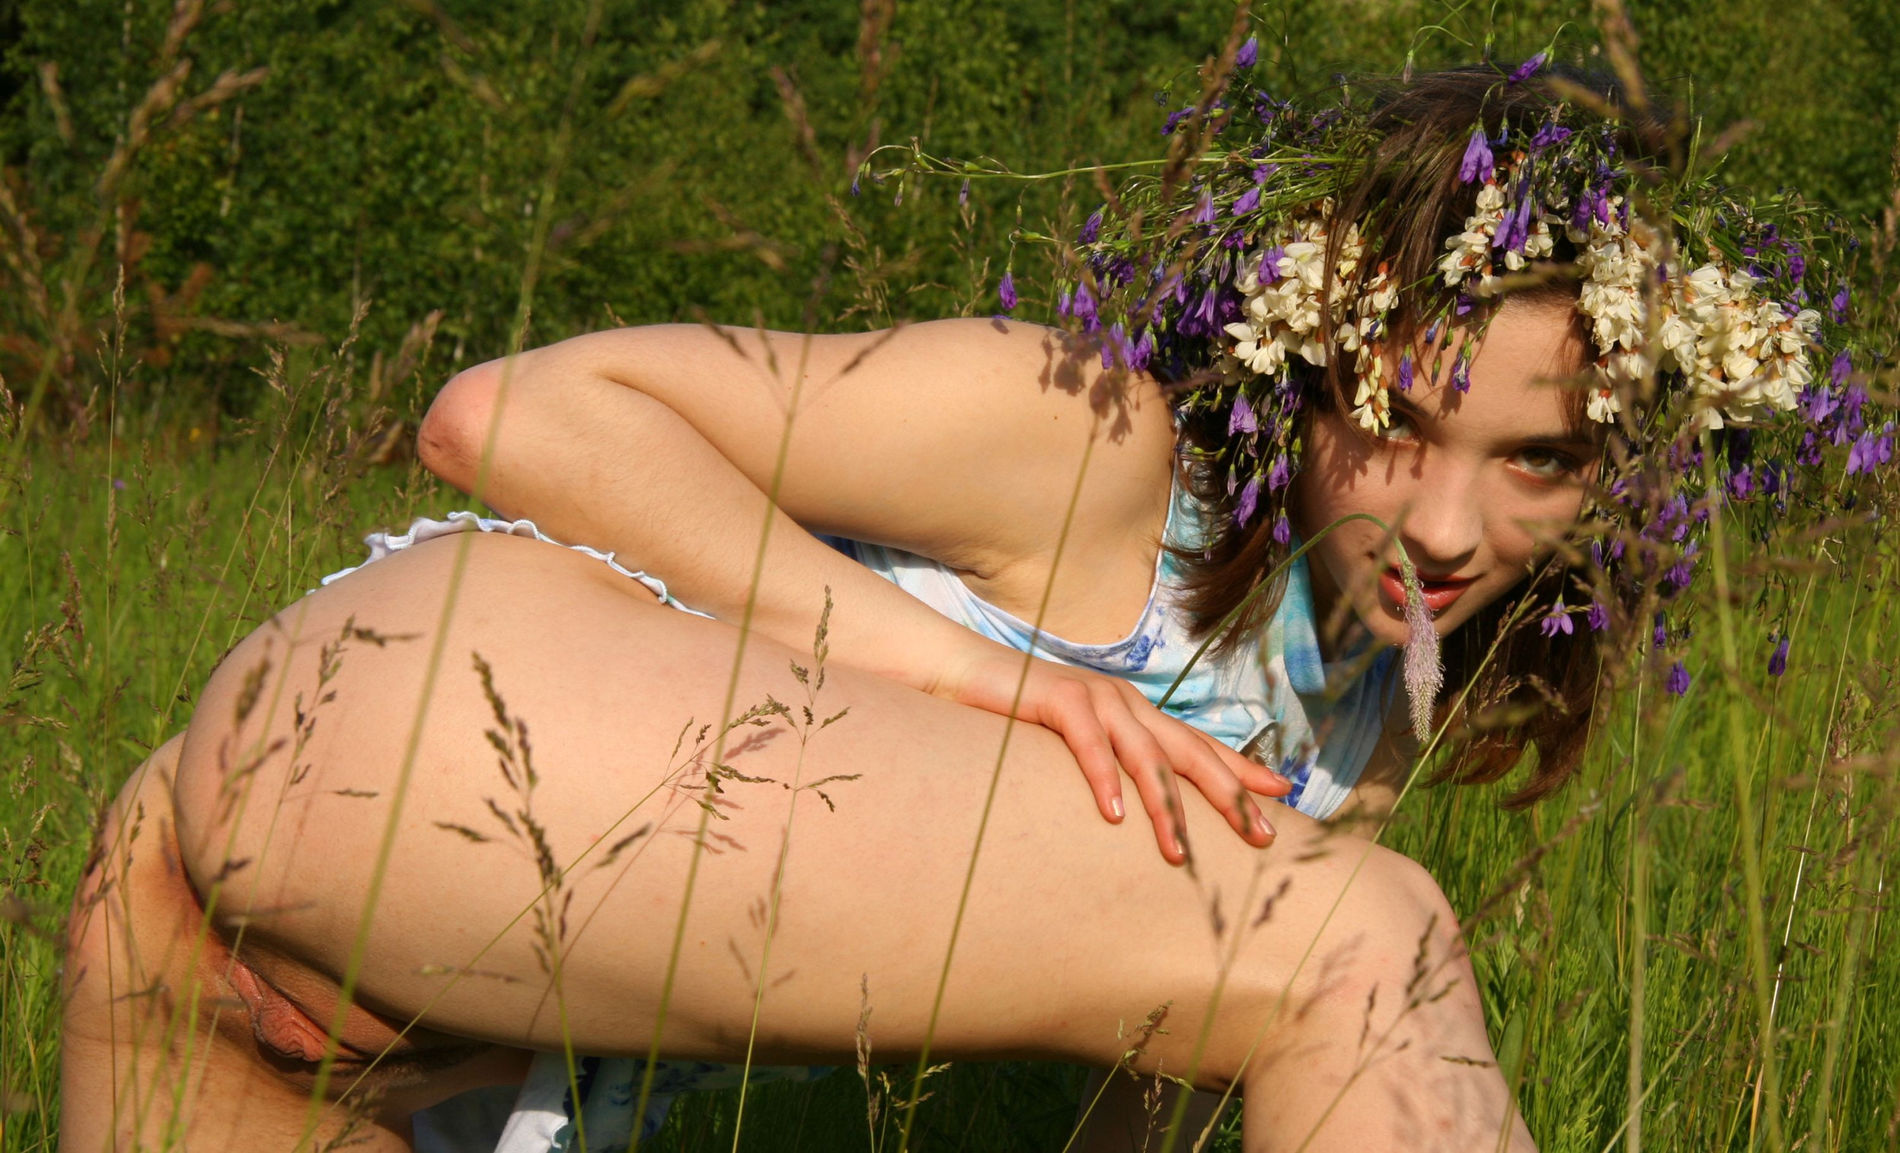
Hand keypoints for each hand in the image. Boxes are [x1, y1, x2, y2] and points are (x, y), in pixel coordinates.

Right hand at [937, 649, 1291, 864]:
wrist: (961, 672)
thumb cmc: (1018, 719)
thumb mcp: (1073, 747)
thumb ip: (1108, 767)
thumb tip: (1133, 813)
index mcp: (1134, 716)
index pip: (1199, 744)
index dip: (1242, 769)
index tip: (1283, 797)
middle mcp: (1125, 703)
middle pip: (1189, 752)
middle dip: (1229, 795)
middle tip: (1260, 836)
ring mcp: (1094, 698)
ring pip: (1145, 755)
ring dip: (1164, 807)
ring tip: (1179, 855)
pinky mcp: (1057, 699)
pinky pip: (1088, 744)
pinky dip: (1104, 777)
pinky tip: (1114, 814)